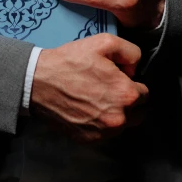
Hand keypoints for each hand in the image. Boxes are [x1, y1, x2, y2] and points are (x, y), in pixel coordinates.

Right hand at [30, 33, 148, 142]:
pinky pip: (105, 134)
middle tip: (108, 90)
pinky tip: (87, 110)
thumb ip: (131, 52)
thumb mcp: (104, 42)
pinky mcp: (89, 140)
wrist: (37, 82)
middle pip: (137, 113)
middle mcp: (119, 118)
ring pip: (122, 125)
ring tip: (97, 100)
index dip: (131, 84)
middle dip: (127, 102)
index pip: (144, 94)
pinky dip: (100, 124)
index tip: (117, 79)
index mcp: (127, 94)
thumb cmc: (69, 62)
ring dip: (116, 114)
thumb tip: (135, 69)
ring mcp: (103, 132)